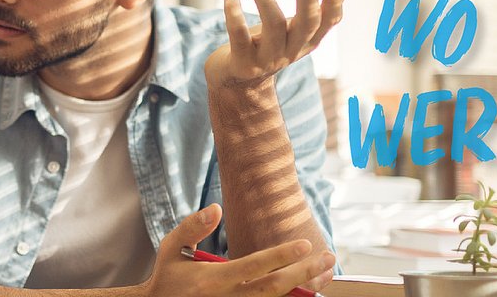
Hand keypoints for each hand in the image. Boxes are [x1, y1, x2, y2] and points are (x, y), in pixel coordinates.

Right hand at [139, 204, 335, 296]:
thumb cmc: (169, 276)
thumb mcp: (172, 247)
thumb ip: (193, 226)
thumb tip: (217, 208)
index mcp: (212, 279)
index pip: (255, 266)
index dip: (282, 256)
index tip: (304, 244)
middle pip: (275, 288)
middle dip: (305, 273)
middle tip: (327, 257)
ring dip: (305, 287)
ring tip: (326, 273)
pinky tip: (308, 286)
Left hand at [205, 0, 344, 89]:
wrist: (237, 84)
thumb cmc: (266, 46)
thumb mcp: (293, 31)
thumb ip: (314, 12)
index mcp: (308, 40)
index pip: (329, 20)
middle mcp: (293, 51)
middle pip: (307, 19)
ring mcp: (268, 60)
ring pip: (272, 24)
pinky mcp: (243, 64)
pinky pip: (239, 36)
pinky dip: (234, 14)